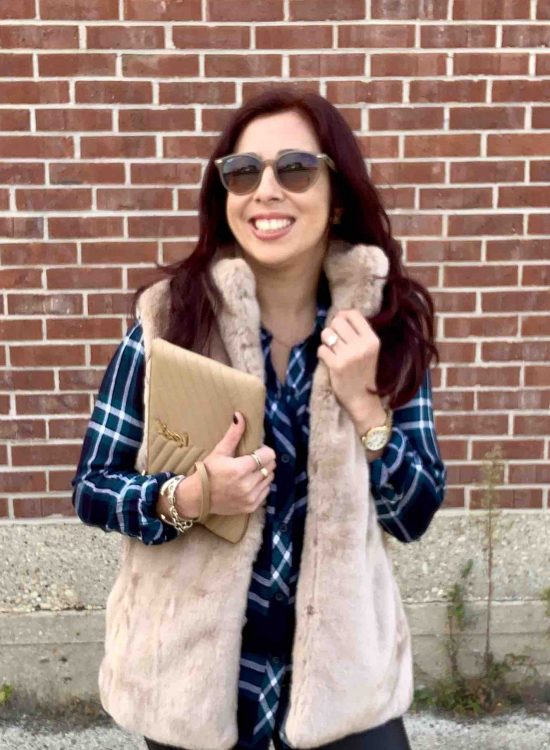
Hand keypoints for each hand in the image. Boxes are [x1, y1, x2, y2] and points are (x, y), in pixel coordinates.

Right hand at [199, 412, 275, 515]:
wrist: (197, 497)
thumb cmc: (208, 471)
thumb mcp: (219, 451)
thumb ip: (233, 434)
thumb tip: (240, 415)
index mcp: (240, 469)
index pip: (268, 456)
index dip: (264, 451)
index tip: (257, 450)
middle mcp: (247, 485)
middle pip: (270, 467)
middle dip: (264, 461)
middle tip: (253, 460)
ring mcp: (250, 498)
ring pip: (269, 479)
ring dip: (263, 473)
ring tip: (251, 472)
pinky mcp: (250, 507)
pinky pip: (266, 492)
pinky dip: (261, 486)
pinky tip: (250, 483)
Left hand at [317, 309, 383, 423]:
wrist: (362, 399)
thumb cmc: (364, 372)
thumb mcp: (369, 350)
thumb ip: (358, 333)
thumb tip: (340, 313)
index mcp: (372, 340)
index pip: (353, 314)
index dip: (343, 317)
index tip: (341, 327)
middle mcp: (362, 346)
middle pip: (337, 322)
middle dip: (332, 330)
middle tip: (335, 342)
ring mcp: (349, 356)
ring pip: (326, 334)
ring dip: (326, 342)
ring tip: (332, 351)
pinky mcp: (336, 366)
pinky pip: (321, 349)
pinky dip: (322, 354)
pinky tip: (328, 361)